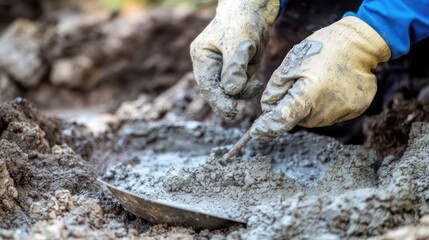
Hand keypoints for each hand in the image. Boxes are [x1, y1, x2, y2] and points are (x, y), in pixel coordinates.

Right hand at [190, 0, 278, 119]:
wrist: (254, 10)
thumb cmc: (243, 22)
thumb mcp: (240, 43)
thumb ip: (235, 67)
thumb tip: (232, 91)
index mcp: (202, 56)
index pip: (207, 85)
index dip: (218, 101)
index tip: (231, 112)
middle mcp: (209, 65)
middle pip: (216, 91)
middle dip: (230, 99)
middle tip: (242, 108)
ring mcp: (221, 69)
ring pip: (230, 91)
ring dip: (242, 90)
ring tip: (255, 80)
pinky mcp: (234, 71)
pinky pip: (240, 86)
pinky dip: (248, 86)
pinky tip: (256, 79)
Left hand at [250, 16, 390, 140]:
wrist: (358, 42)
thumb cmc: (321, 48)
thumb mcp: (291, 63)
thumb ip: (275, 88)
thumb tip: (267, 109)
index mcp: (307, 96)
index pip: (281, 121)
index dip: (266, 128)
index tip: (256, 133)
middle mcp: (325, 110)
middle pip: (299, 119)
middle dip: (293, 106)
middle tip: (300, 84)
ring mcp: (343, 112)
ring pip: (315, 118)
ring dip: (310, 107)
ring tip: (319, 82)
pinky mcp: (355, 110)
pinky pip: (332, 114)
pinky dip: (328, 104)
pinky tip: (333, 86)